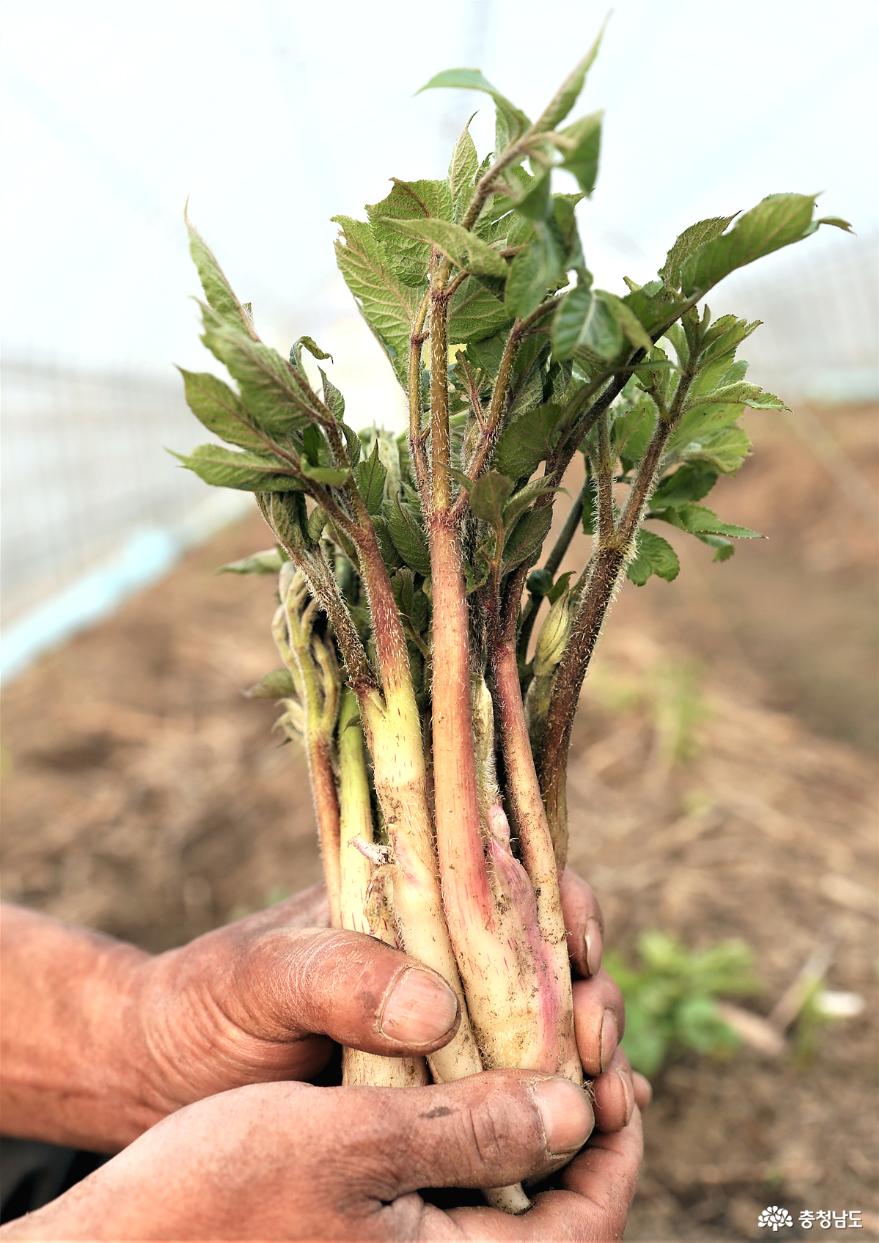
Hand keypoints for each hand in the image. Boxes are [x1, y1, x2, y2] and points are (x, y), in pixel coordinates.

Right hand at [4, 1073, 642, 1241]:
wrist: (122, 1236)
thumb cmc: (219, 1193)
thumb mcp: (348, 1147)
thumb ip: (467, 1134)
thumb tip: (577, 1108)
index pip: (591, 1218)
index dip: (617, 1129)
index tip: (611, 1044)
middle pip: (561, 1192)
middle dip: (582, 1097)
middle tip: (581, 1009)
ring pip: (513, 1171)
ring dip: (533, 1091)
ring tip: (536, 1011)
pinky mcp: (381, 1219)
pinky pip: (461, 1163)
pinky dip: (480, 1102)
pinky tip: (472, 1043)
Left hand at [131, 872, 647, 1135]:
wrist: (159, 1078)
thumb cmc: (206, 1005)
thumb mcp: (261, 975)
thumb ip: (339, 977)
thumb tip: (438, 1011)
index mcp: (412, 906)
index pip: (513, 885)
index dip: (565, 909)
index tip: (581, 952)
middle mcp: (443, 963)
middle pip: (550, 964)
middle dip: (591, 998)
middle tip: (596, 1049)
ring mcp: (447, 1034)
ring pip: (549, 1034)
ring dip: (592, 1062)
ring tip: (608, 1103)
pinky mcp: (439, 1100)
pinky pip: (519, 1099)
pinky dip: (565, 1112)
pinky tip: (598, 1135)